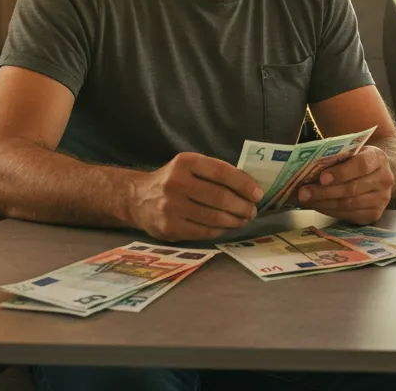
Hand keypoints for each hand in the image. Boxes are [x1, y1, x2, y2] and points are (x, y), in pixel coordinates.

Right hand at [130, 152, 263, 240]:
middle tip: (252, 210)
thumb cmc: (173, 180)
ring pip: (214, 217)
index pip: (221, 172)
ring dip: (234, 220)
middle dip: (242, 206)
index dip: (244, 184)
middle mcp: (176, 183)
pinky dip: (220, 230)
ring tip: (243, 219)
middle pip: (220, 197)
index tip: (258, 194)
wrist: (137, 198)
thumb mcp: (189, 167)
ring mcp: (171, 207)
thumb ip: (214, 173)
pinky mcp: (169, 228)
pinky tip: (226, 226)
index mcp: (185, 162)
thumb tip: (249, 187)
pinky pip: (203, 232)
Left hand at [295, 145, 393, 223]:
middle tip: (303, 192)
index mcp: (378, 158)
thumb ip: (336, 157)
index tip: (322, 177)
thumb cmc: (357, 160)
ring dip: (324, 203)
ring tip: (306, 200)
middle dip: (324, 191)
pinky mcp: (375, 214)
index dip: (341, 172)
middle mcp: (384, 179)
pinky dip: (330, 211)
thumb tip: (307, 167)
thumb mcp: (351, 152)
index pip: (361, 165)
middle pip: (352, 188)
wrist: (375, 174)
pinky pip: (349, 215)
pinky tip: (318, 206)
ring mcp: (381, 199)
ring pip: (349, 204)